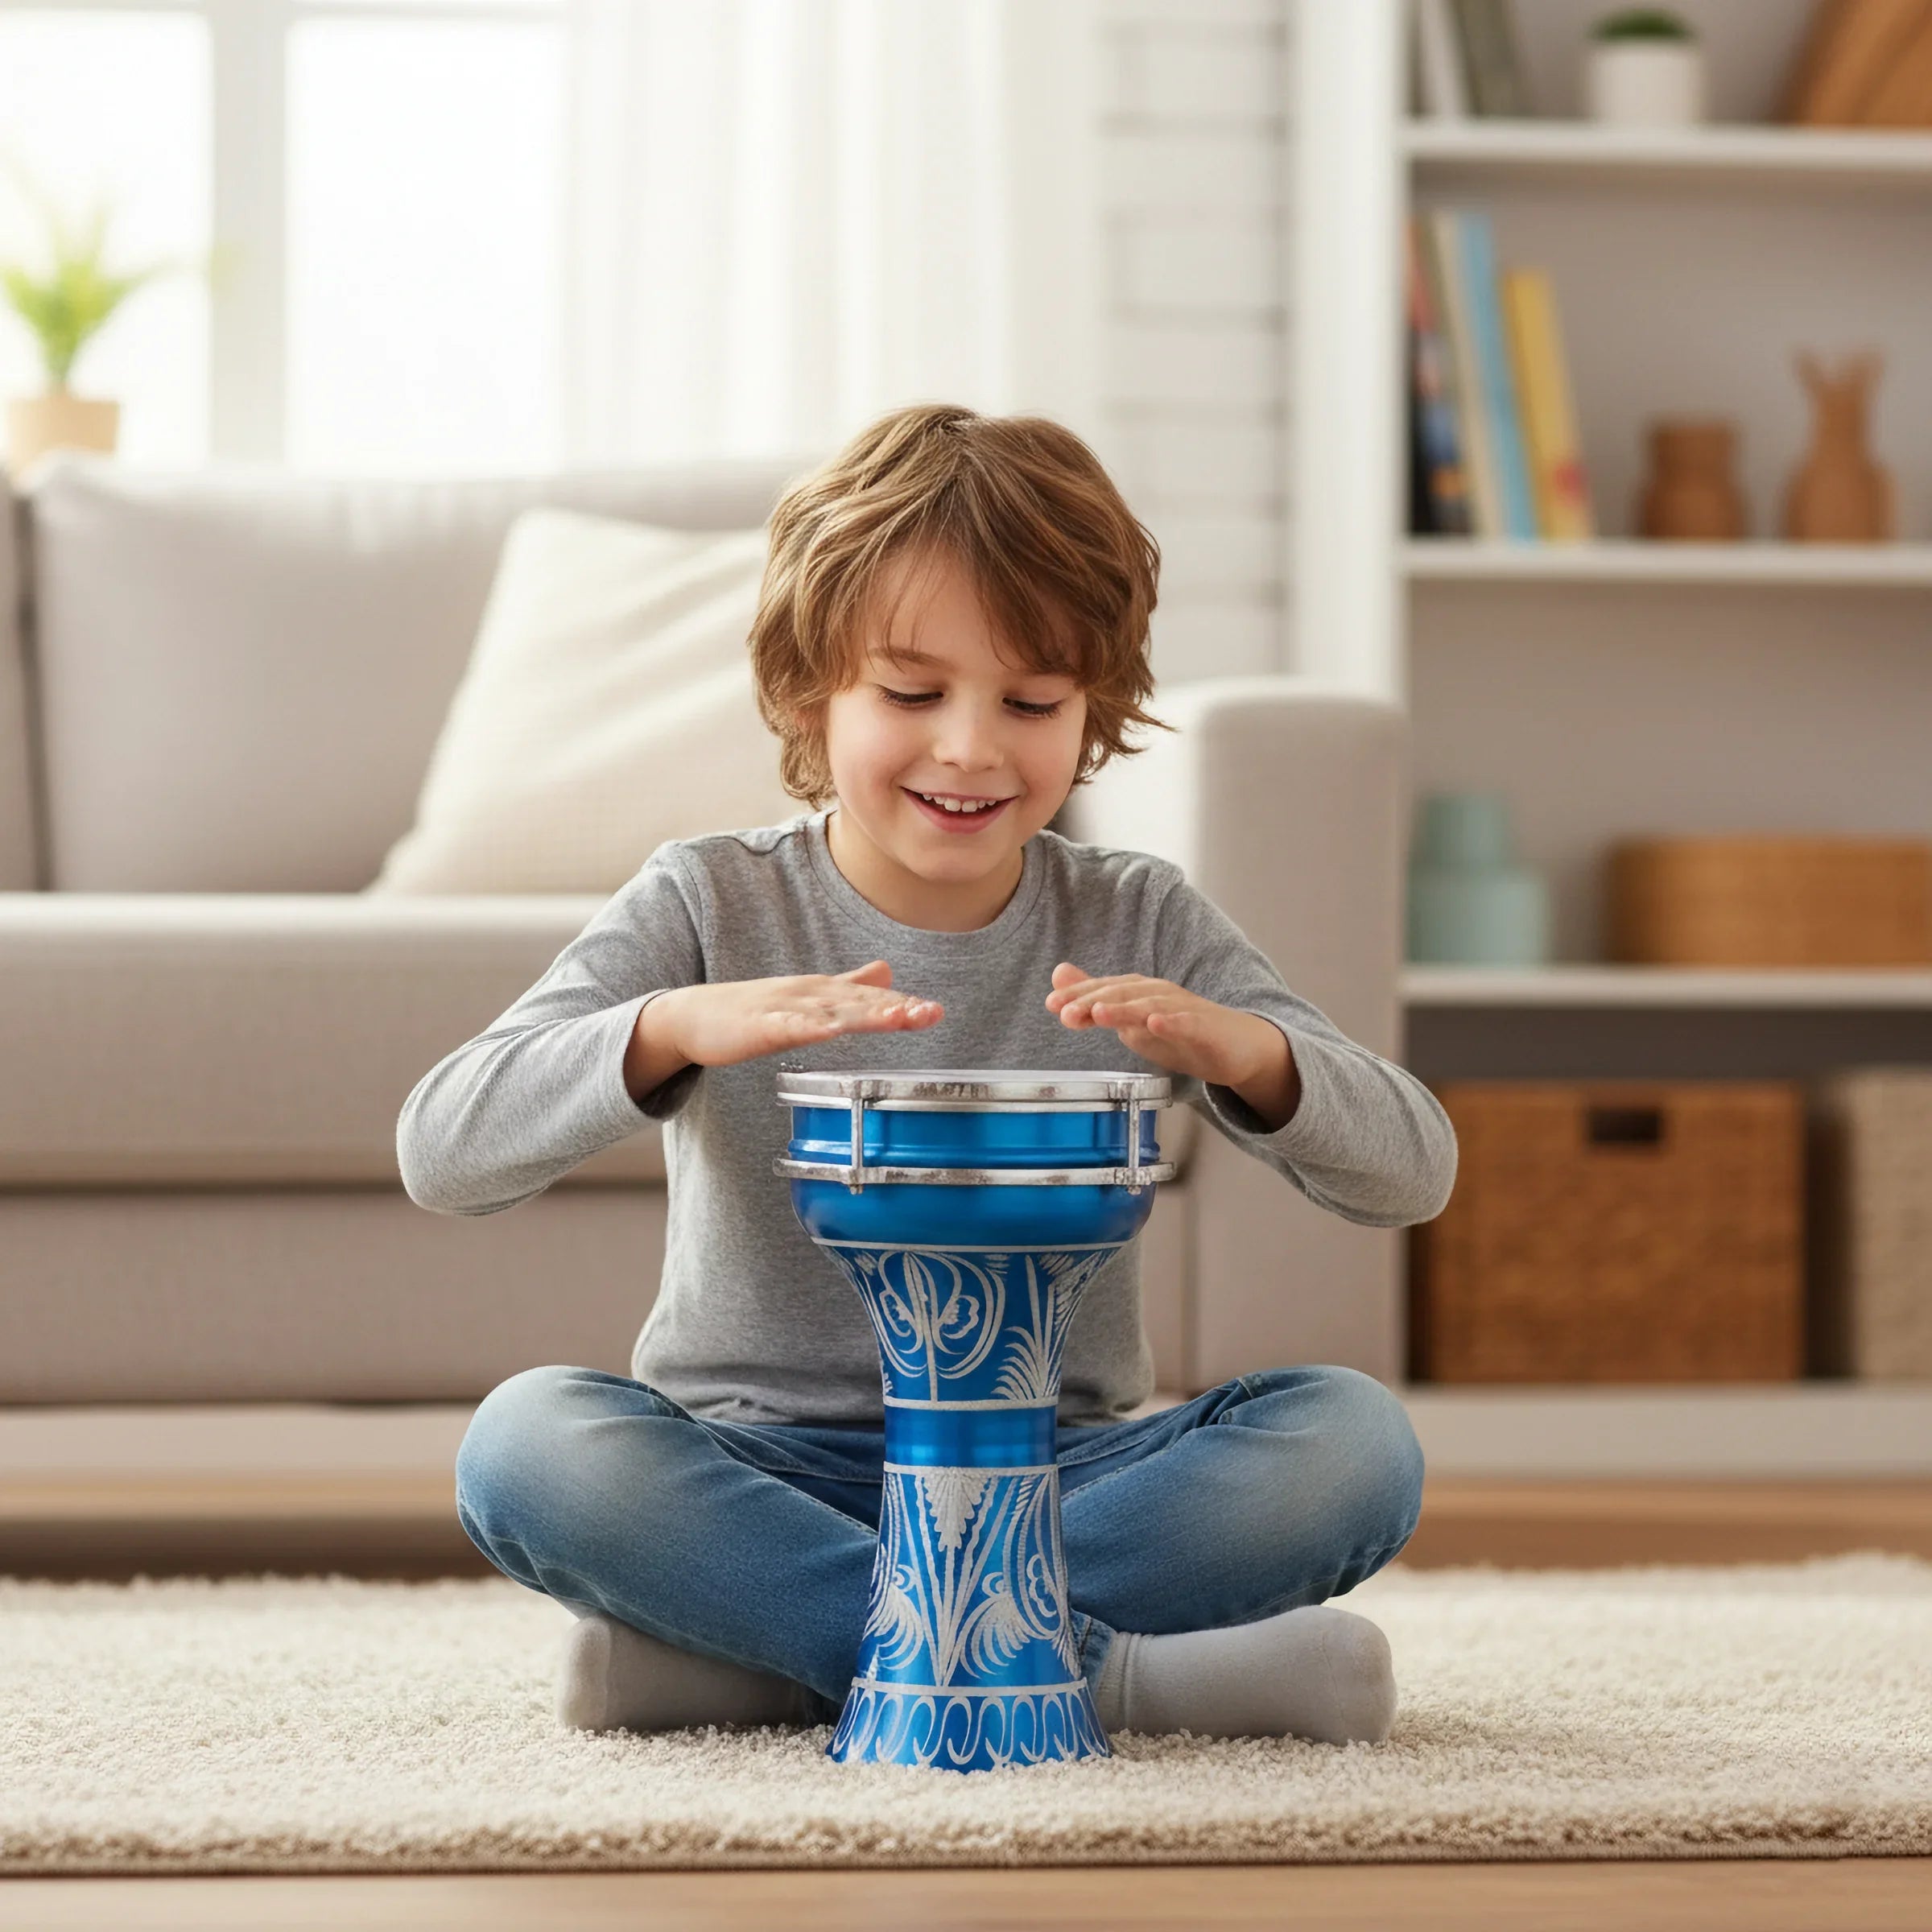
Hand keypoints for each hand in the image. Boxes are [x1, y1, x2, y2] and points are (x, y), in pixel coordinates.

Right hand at [646, 959, 942, 1073]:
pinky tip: (829, 1031)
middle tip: (930, 1012)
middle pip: (858, 1003)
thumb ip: (850, 987)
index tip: (934, 1011)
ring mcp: (783, 1009)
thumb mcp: (808, 997)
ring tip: (898, 1017)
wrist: (694, 1015)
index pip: (869, 998)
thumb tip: (889, 971)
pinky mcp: (758, 1026)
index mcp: (823, 993)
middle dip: (895, 1007)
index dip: (901, 1004)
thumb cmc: (752, 1009)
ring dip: (865, 1013)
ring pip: (830, 1012)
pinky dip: (809, 1027)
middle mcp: (809, 996)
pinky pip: (786, 1027)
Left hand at [1044, 960, 1299, 1126]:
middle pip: (1122, 994)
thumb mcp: (1131, 1021)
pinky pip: (1188, 1024)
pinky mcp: (1205, 1028)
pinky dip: (1172, 1022)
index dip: (1078, 996)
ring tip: (1099, 1013)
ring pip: (1151, 1005)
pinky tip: (1156, 1023)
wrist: (1236, 1048)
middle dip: (1092, 1001)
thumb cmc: (1180, 1033)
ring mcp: (1183, 1010)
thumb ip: (1096, 1001)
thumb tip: (1058, 978)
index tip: (1051, 1005)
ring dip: (1124, 1008)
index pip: (1104, 990)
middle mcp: (1159, 994)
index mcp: (1140, 993)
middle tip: (1064, 1012)